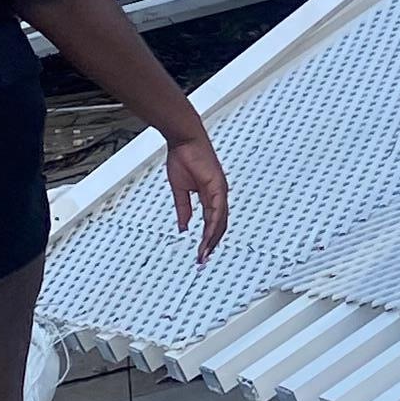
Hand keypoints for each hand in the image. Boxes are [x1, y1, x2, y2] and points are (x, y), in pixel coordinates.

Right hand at [164, 125, 229, 262]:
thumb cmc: (183, 159)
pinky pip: (218, 210)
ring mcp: (220, 191)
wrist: (183, 140)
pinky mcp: (218, 186)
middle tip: (203, 260)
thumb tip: (184, 227)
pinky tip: (208, 236)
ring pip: (220, 221)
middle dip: (211, 244)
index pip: (212, 223)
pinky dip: (213, 225)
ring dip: (212, 239)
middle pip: (219, 226)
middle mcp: (218, 195)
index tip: (200, 253)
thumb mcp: (180, 190)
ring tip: (204, 254)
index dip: (207, 239)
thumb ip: (183, 209)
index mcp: (210, 196)